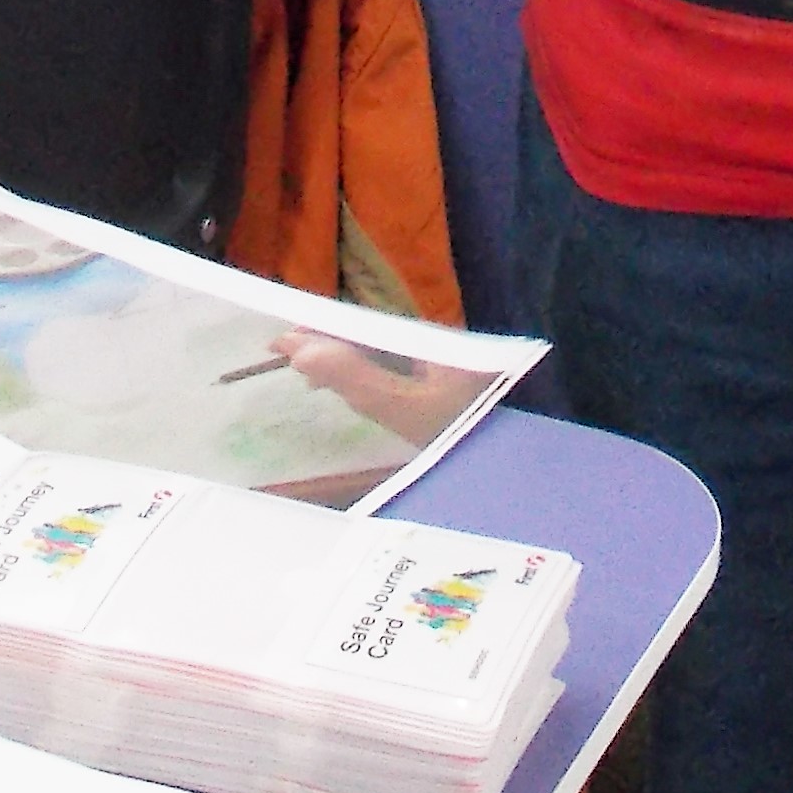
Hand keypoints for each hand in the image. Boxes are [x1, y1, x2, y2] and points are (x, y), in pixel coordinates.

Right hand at [266, 330, 480, 444]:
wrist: (514, 467)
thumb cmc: (463, 432)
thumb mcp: (406, 410)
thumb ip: (358, 379)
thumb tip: (301, 349)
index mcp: (425, 338)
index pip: (360, 325)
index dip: (318, 330)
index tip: (279, 340)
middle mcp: (431, 342)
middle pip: (368, 335)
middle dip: (326, 343)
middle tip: (282, 355)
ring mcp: (439, 363)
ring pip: (379, 352)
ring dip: (342, 359)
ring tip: (308, 373)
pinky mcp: (443, 384)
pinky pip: (393, 368)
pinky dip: (364, 375)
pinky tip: (350, 389)